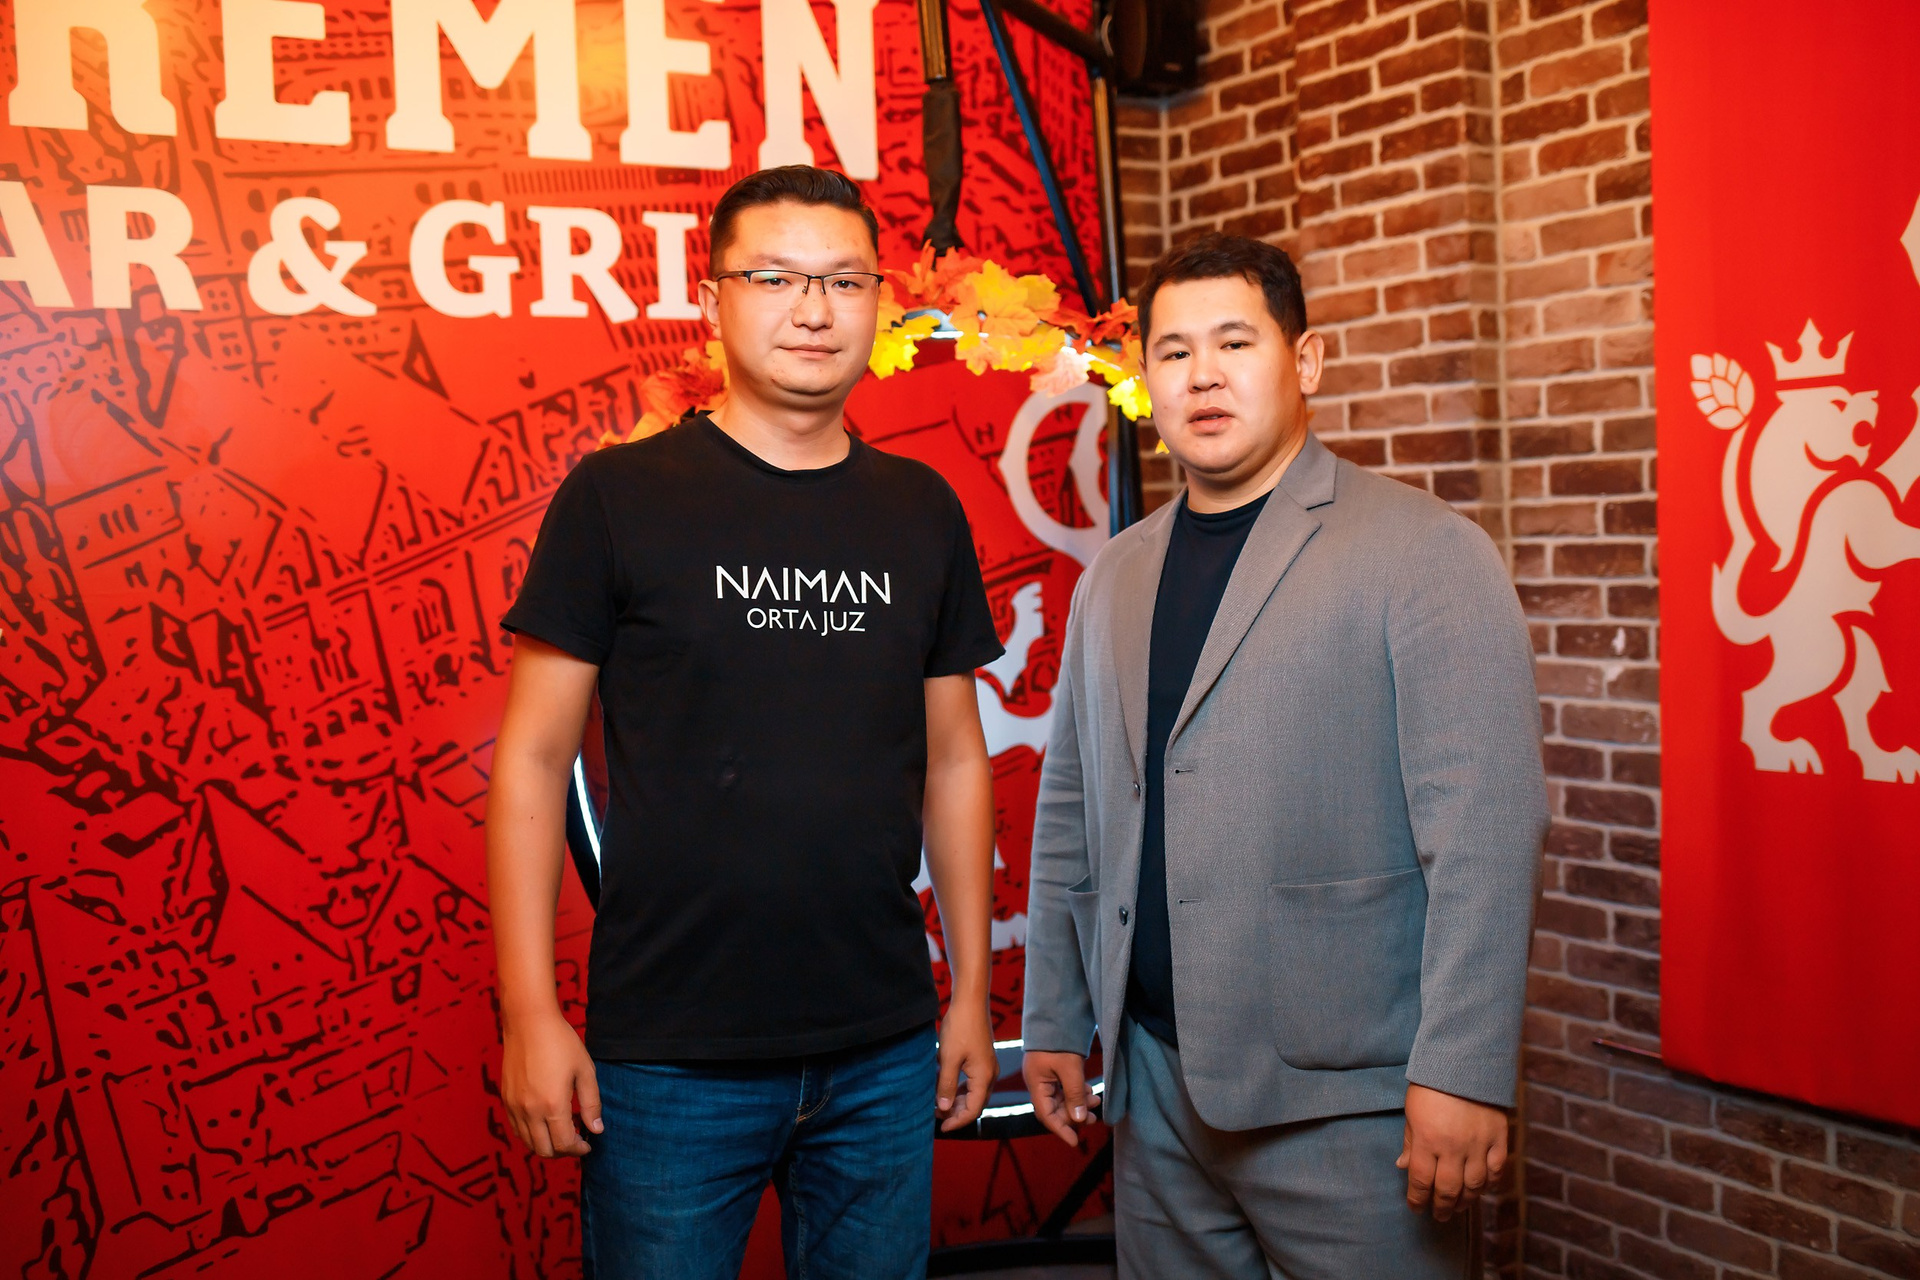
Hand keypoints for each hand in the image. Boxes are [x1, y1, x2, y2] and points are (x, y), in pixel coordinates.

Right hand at [501, 1009, 602, 1157]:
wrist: (529, 1022)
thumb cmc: (561, 1043)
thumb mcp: (585, 1070)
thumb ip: (591, 1104)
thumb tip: (596, 1129)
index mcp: (552, 1105)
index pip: (563, 1144)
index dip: (578, 1149)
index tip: (588, 1144)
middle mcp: (529, 1110)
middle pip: (544, 1150)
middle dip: (563, 1151)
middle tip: (576, 1141)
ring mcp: (514, 1106)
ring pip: (528, 1142)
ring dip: (546, 1145)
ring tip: (561, 1132)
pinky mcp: (505, 1099)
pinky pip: (516, 1128)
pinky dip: (531, 1134)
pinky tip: (544, 1122)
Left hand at [936, 1001, 997, 1131]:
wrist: (970, 1002)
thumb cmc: (960, 1028)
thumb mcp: (948, 1059)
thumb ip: (945, 1085)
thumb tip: (943, 1109)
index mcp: (984, 1077)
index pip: (972, 1110)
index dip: (957, 1122)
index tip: (941, 1128)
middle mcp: (989, 1074)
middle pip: (975, 1104)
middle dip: (957, 1114)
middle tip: (936, 1118)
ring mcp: (987, 1066)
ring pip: (973, 1094)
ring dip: (957, 1102)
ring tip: (939, 1106)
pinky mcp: (981, 1059)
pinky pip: (972, 1083)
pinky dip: (959, 1090)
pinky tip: (945, 1089)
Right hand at [1023, 1049, 1100, 1147]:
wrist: (1056, 1015)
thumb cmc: (1059, 1041)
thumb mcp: (1070, 1069)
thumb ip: (1074, 1094)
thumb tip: (1079, 1119)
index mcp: (1036, 1084)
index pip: (1046, 1115)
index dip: (1060, 1129)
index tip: (1074, 1141)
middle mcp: (1039, 1082)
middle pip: (1055, 1109)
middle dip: (1074, 1116)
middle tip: (1093, 1119)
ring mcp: (1046, 1076)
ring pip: (1062, 1098)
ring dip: (1078, 1103)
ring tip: (1096, 1102)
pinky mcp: (1054, 1069)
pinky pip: (1066, 1088)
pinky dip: (1078, 1092)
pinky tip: (1090, 1091)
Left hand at [1397, 1083, 1507, 1220]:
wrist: (1464, 1061)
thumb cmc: (1431, 1085)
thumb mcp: (1412, 1112)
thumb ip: (1411, 1142)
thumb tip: (1403, 1167)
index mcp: (1427, 1140)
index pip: (1421, 1181)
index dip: (1417, 1199)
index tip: (1416, 1208)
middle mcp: (1453, 1147)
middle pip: (1448, 1189)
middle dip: (1441, 1206)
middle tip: (1439, 1215)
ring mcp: (1478, 1144)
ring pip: (1474, 1185)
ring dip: (1466, 1200)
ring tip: (1459, 1206)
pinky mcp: (1498, 1138)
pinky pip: (1497, 1170)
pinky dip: (1490, 1183)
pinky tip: (1483, 1188)